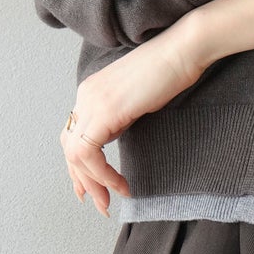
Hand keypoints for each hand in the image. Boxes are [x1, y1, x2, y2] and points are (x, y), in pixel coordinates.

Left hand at [60, 20, 205, 215]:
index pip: (73, 135)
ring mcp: (92, 102)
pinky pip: (88, 152)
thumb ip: (120, 115)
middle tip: (100, 203)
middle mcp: (85, 95)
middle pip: (69, 147)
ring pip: (75, 154)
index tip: (91, 189)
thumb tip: (115, 135)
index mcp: (91, 91)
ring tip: (110, 199)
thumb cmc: (171, 71)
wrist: (184, 50)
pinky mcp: (105, 111)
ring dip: (92, 182)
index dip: (78, 167)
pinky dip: (101, 174)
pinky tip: (120, 184)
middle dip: (83, 181)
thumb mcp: (137, 98)